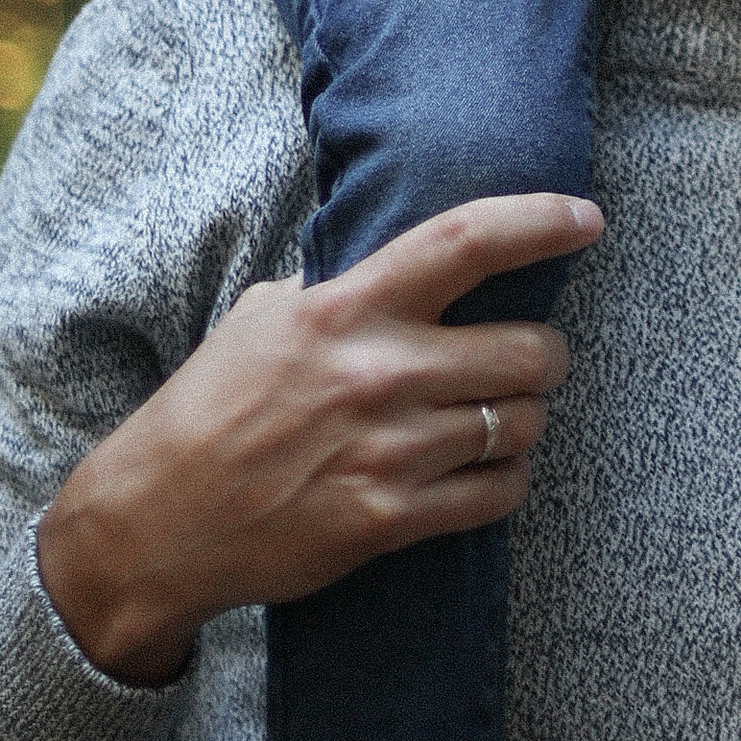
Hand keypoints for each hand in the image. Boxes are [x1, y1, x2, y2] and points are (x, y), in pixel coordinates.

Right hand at [35, 191, 599, 687]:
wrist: (153, 521)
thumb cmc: (215, 405)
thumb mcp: (269, 315)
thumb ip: (348, 284)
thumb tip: (423, 259)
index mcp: (346, 308)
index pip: (467, 243)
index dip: (540, 223)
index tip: (586, 218)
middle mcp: (376, 373)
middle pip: (529, 351)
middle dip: (548, 356)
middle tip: (534, 360)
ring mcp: (387, 451)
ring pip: (522, 424)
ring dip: (523, 420)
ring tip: (495, 418)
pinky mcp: (388, 520)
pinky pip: (497, 493)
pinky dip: (503, 481)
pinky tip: (479, 472)